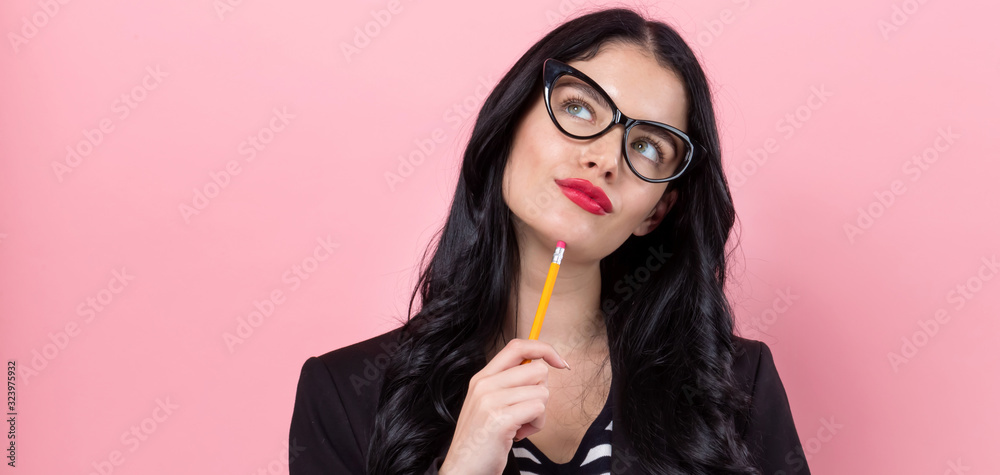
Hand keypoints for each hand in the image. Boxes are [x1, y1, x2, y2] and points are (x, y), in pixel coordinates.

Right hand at [438, 338, 569, 474]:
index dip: (544, 349)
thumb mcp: (489, 404)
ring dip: (540, 414)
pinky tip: (520, 434)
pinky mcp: (500, 419)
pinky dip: (537, 424)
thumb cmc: (482, 440)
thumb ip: (509, 384)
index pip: (518, 346)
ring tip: (521, 426)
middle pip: (537, 370)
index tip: (560, 362)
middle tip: (526, 412)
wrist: (464, 469)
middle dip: (541, 393)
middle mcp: (485, 384)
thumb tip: (541, 368)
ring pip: (542, 391)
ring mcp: (490, 400)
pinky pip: (538, 408)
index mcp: (482, 377)